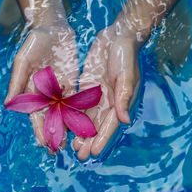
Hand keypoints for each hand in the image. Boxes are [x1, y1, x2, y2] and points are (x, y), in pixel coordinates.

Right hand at [4, 22, 78, 152]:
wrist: (52, 27)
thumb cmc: (34, 42)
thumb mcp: (23, 61)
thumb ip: (17, 82)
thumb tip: (8, 103)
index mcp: (30, 90)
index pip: (35, 113)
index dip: (38, 128)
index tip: (42, 142)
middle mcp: (44, 93)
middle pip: (48, 117)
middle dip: (52, 134)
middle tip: (56, 151)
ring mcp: (58, 90)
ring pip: (61, 113)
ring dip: (64, 129)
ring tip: (69, 145)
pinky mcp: (71, 84)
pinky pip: (74, 102)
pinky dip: (76, 114)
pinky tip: (81, 126)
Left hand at [73, 25, 139, 159]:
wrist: (117, 36)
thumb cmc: (126, 54)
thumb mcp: (126, 74)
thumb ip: (124, 96)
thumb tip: (124, 120)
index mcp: (120, 101)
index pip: (109, 125)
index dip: (102, 139)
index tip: (94, 152)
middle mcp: (108, 102)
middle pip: (97, 126)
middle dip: (89, 141)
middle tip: (79, 155)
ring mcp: (96, 96)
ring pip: (87, 119)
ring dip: (80, 133)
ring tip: (72, 146)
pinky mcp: (87, 88)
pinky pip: (78, 105)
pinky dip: (73, 116)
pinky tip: (65, 125)